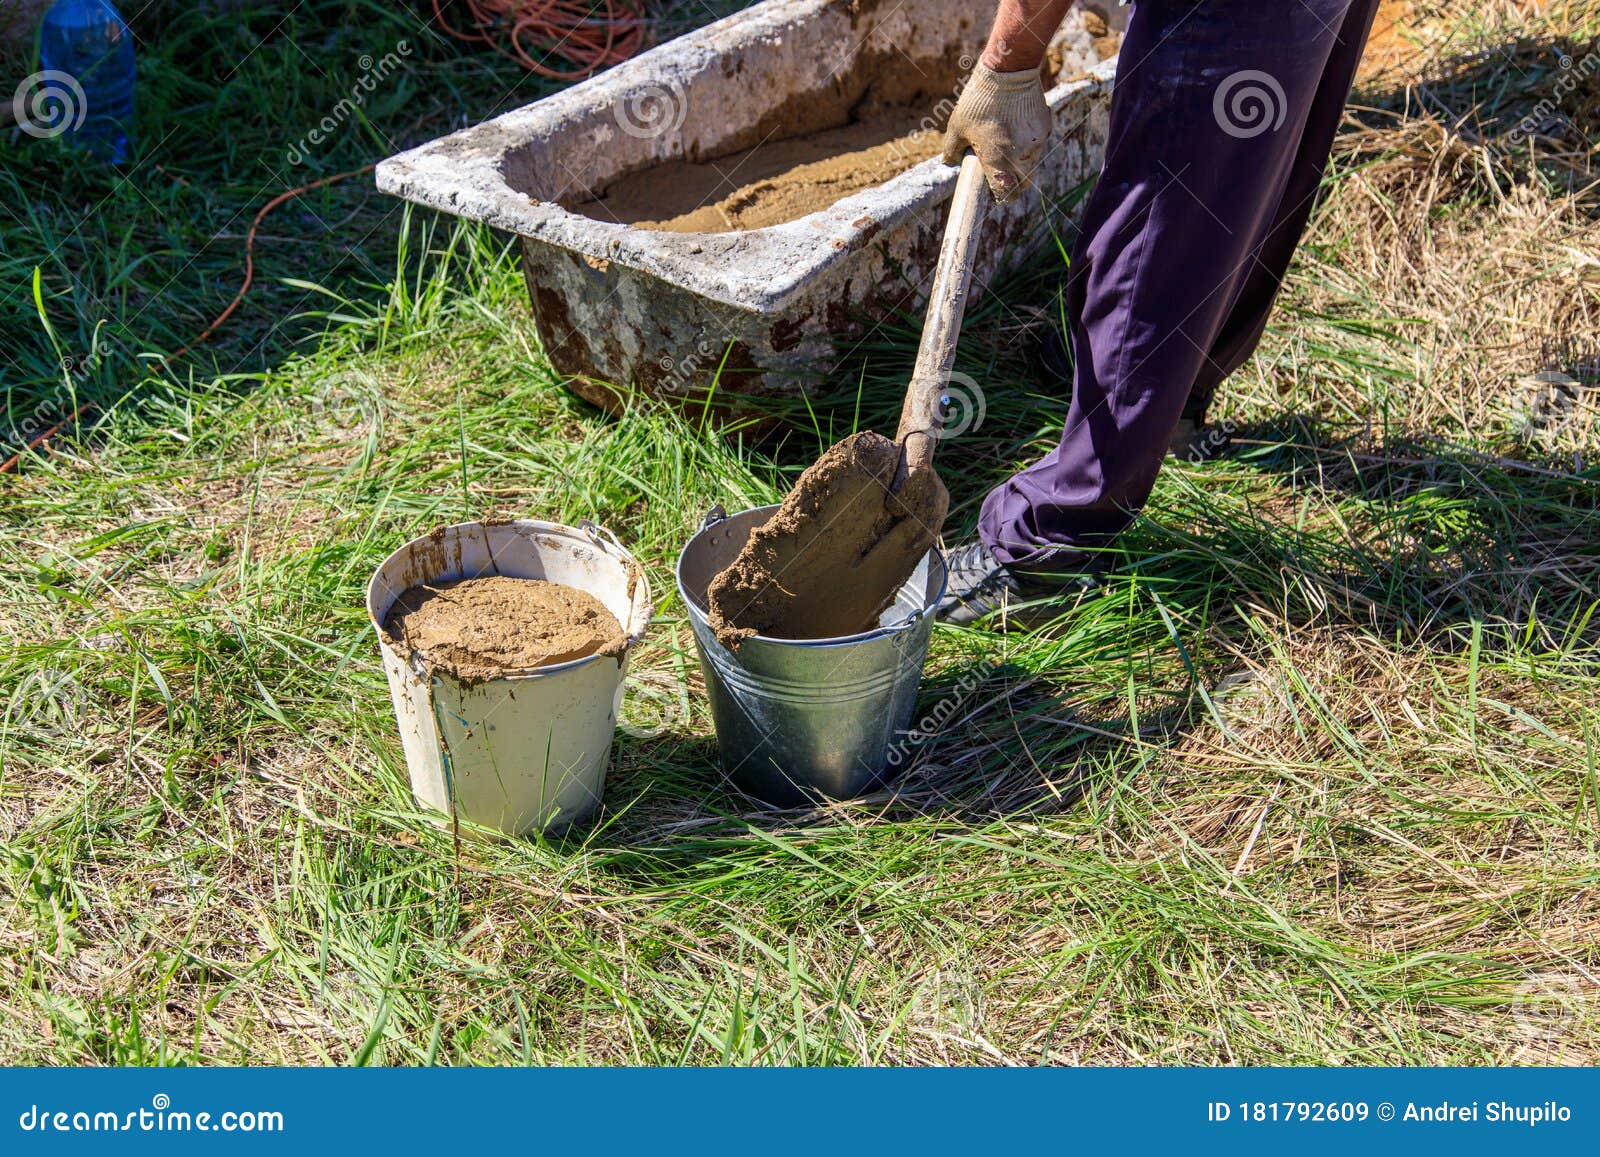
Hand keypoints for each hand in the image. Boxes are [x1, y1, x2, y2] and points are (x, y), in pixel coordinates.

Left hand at [941, 62, 1051, 201]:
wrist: (1008, 71)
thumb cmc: (979, 102)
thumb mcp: (957, 126)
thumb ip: (952, 150)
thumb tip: (950, 162)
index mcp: (998, 162)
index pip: (1005, 193)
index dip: (1000, 196)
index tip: (994, 192)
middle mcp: (1021, 157)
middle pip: (1023, 184)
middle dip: (1013, 184)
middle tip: (1001, 175)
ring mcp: (1036, 143)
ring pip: (1031, 164)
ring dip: (1021, 163)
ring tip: (1006, 146)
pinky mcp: (1045, 127)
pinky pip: (1037, 143)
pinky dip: (1028, 142)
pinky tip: (1016, 127)